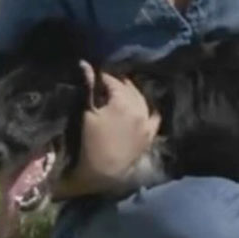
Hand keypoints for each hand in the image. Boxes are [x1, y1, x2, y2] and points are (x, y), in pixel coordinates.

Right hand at [77, 62, 160, 183]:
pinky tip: (142, 105)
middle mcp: (140, 109)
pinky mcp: (150, 134)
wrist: (102, 172)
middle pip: (129, 88)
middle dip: (117, 83)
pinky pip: (153, 116)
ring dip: (131, 93)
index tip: (93, 74)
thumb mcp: (87, 113)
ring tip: (120, 92)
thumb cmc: (88, 142)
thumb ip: (89, 87)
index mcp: (124, 102)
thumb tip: (85, 65)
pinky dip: (147, 109)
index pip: (113, 81)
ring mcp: (147, 122)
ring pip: (141, 100)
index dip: (101, 76)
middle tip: (104, 82)